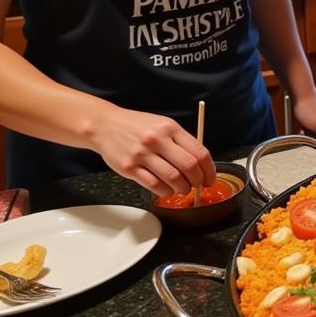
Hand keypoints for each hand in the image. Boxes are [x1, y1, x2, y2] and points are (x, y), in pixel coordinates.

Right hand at [89, 105, 213, 196]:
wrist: (105, 125)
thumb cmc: (137, 126)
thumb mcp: (163, 125)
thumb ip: (181, 141)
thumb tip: (201, 163)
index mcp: (170, 128)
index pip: (199, 152)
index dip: (209, 169)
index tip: (210, 178)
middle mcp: (158, 140)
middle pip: (189, 166)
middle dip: (198, 181)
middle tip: (198, 185)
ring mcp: (142, 154)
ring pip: (173, 178)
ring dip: (182, 188)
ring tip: (182, 189)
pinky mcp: (129, 167)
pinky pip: (154, 185)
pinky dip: (166, 191)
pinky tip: (167, 190)